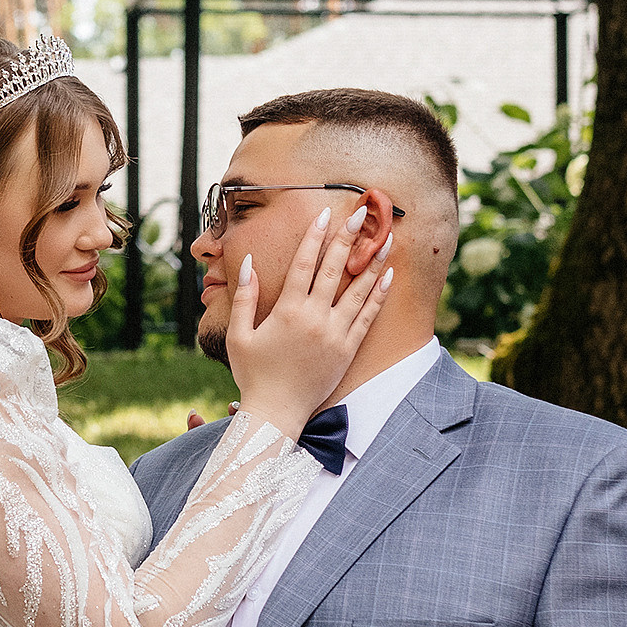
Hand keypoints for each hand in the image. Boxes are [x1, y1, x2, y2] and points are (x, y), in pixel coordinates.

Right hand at [226, 206, 393, 441]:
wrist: (277, 412)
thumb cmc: (253, 374)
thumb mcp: (239, 335)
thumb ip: (245, 297)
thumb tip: (247, 264)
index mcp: (287, 311)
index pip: (304, 264)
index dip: (314, 236)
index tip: (324, 213)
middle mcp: (315, 318)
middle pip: (334, 269)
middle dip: (348, 238)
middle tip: (361, 213)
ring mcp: (334, 333)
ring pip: (358, 291)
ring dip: (373, 262)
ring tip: (386, 239)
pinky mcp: (347, 349)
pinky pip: (367, 317)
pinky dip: (378, 296)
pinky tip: (387, 277)